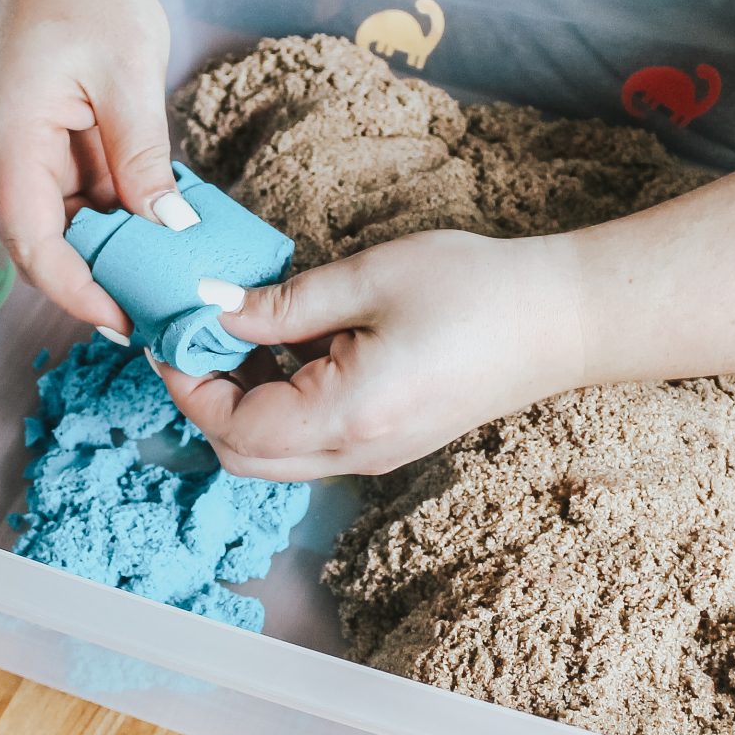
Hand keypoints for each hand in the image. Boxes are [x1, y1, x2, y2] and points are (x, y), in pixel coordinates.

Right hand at [0, 0, 190, 334]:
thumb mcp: (128, 74)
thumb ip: (141, 154)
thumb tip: (166, 226)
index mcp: (7, 135)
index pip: (30, 241)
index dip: (75, 290)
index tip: (125, 320)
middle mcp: (1, 150)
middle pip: (40, 243)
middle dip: (96, 283)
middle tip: (159, 313)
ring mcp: (21, 148)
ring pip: (62, 224)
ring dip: (110, 252)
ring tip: (169, 280)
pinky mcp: (44, 144)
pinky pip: (76, 196)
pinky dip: (115, 218)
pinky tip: (162, 233)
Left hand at [156, 231, 587, 479]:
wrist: (563, 320)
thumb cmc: (475, 290)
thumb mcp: (367, 279)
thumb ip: (281, 304)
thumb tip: (211, 308)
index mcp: (346, 416)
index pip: (231, 428)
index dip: (187, 382)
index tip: (171, 328)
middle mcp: (356, 452)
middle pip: (244, 455)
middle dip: (204, 398)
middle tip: (195, 331)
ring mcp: (375, 454)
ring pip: (274, 452)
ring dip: (241, 400)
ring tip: (238, 330)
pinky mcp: (389, 441)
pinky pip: (310, 439)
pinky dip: (279, 401)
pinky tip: (287, 343)